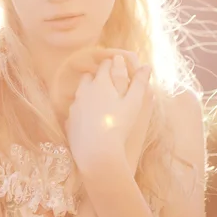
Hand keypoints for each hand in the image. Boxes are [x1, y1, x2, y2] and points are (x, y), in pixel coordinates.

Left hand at [64, 55, 151, 176]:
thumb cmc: (119, 125)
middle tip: (109, 84)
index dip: (113, 64)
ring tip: (99, 102)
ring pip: (80, 92)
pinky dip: (82, 111)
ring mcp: (75, 106)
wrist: (97, 151)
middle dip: (97, 76)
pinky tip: (90, 119)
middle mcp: (84, 91)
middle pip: (89, 76)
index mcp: (100, 83)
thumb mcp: (134, 103)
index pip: (105, 65)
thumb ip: (139, 83)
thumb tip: (146, 66)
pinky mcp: (70, 121)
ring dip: (88, 93)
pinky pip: (75, 110)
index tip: (118, 67)